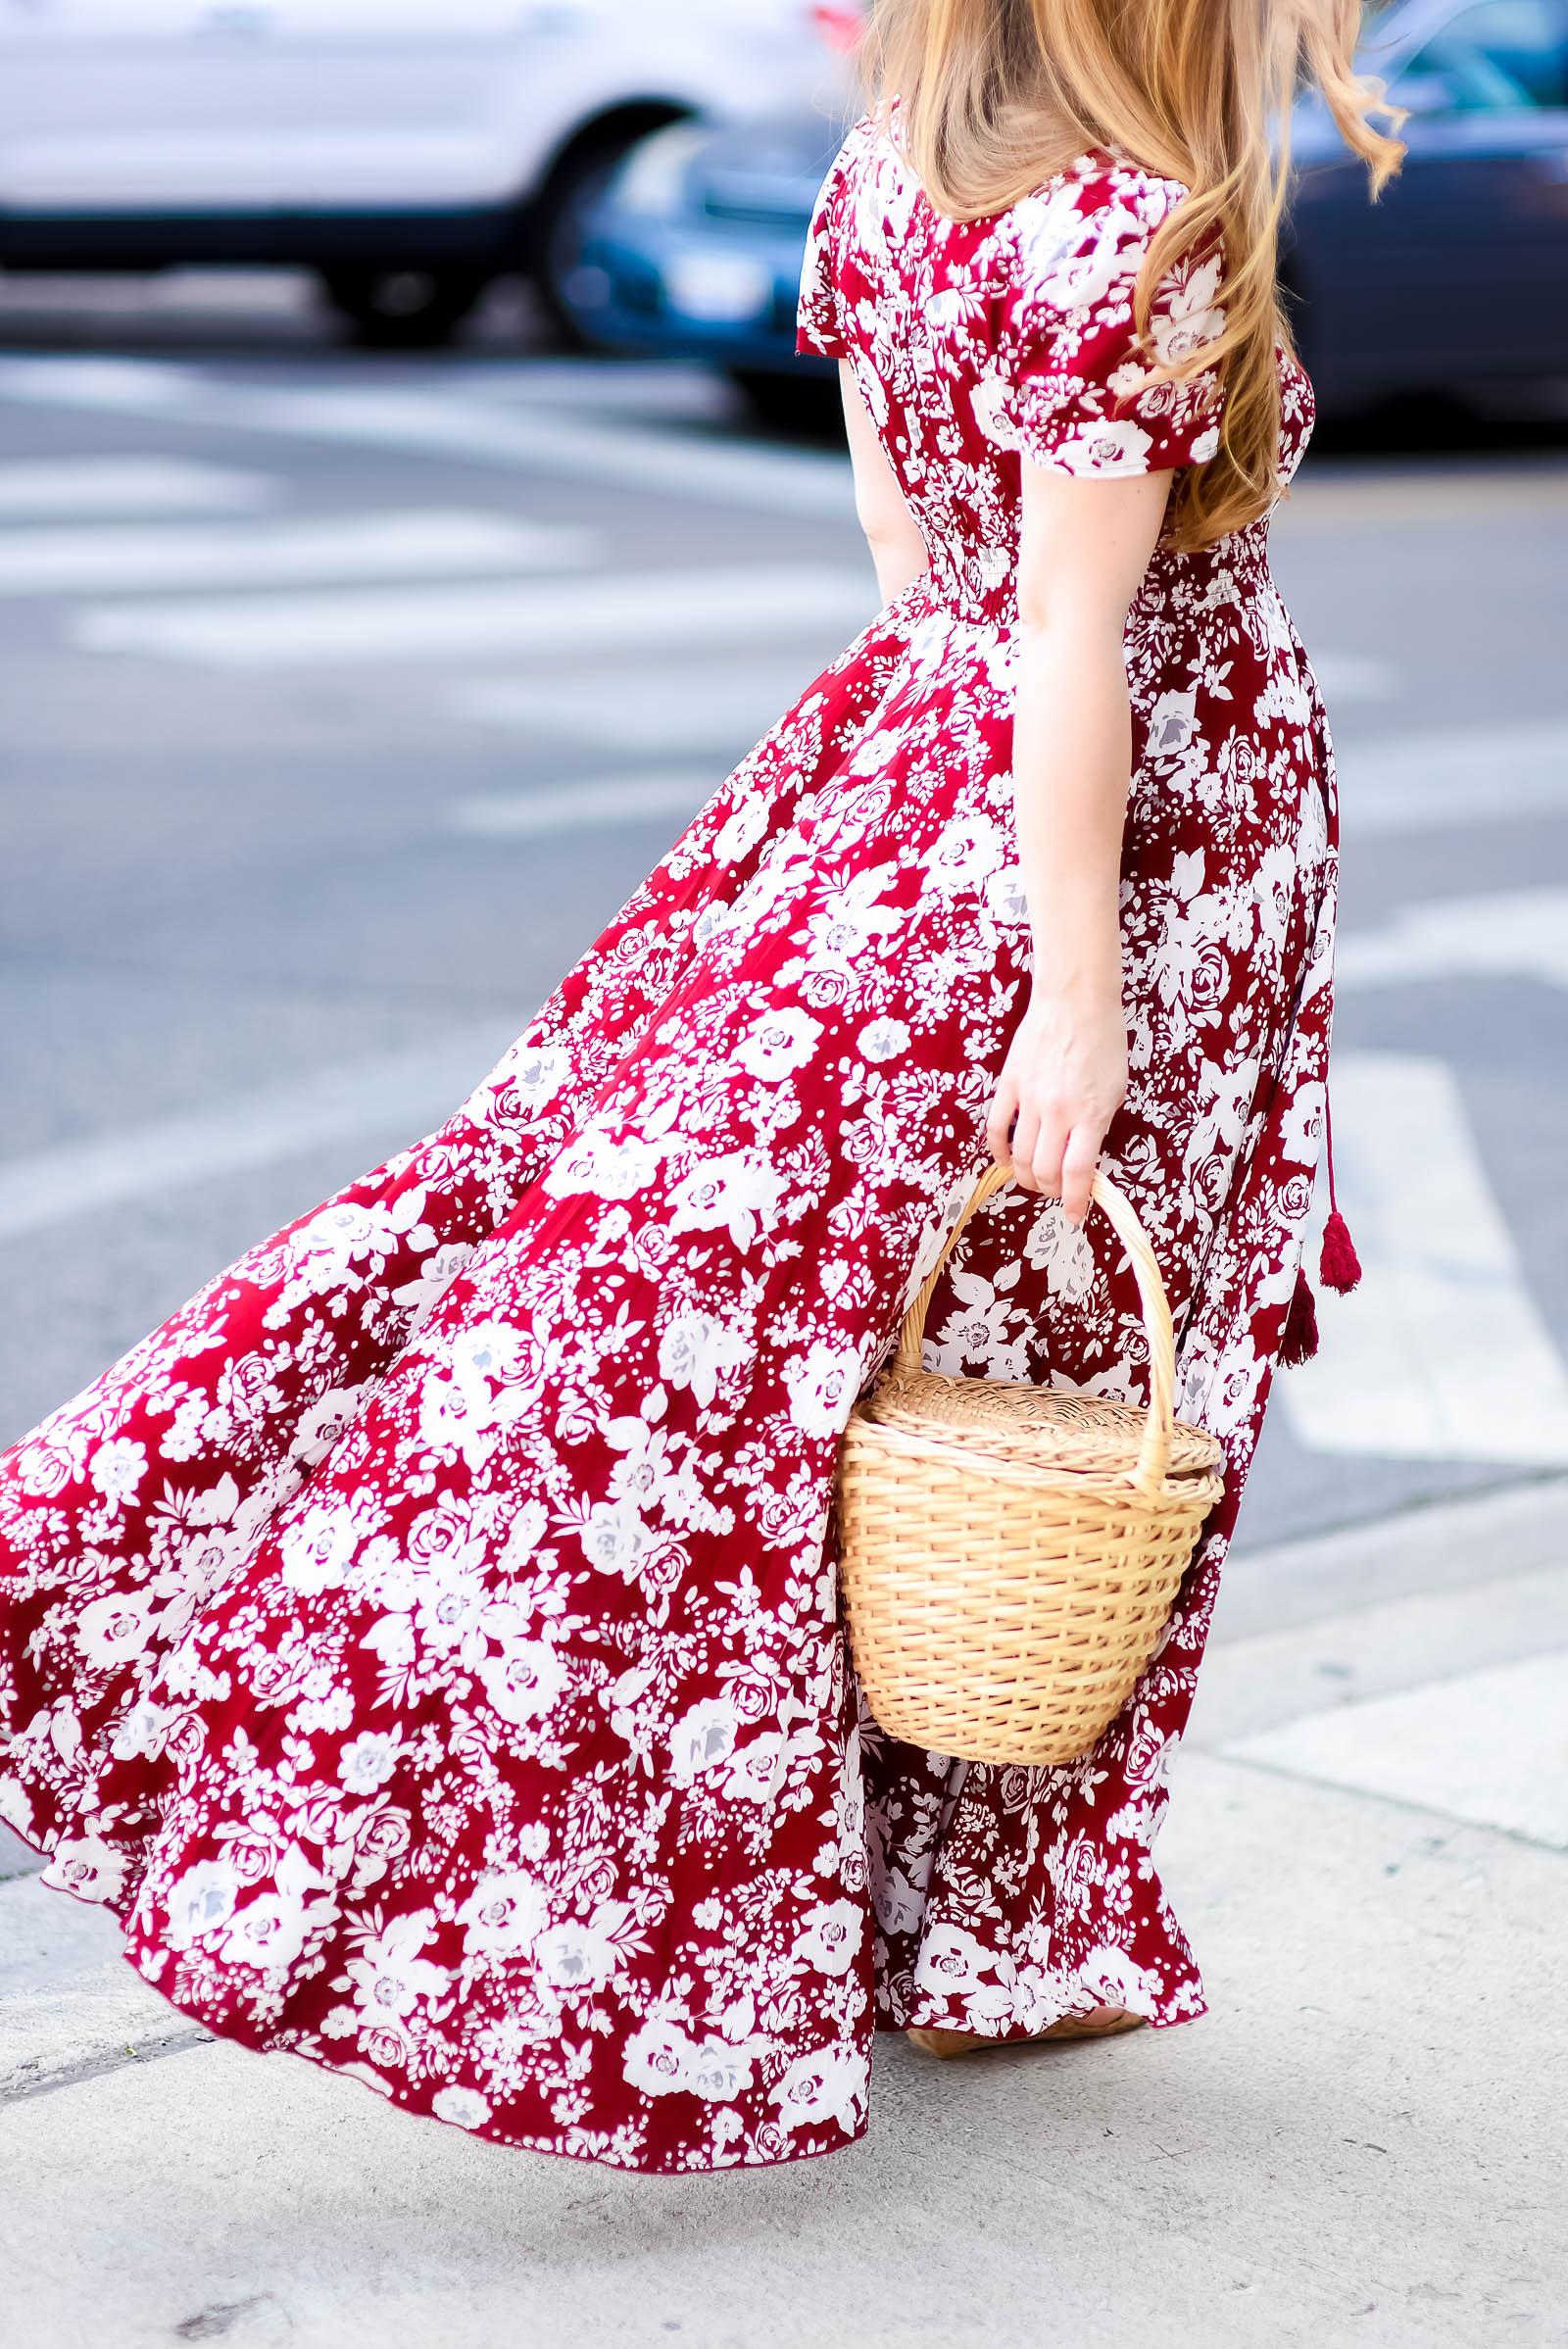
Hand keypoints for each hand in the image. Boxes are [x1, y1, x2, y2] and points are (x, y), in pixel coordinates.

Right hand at [985, 990, 1127, 1222]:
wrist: (1075, 1002)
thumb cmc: (1104, 1044)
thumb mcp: (1115, 1091)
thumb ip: (1097, 1128)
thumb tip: (1082, 1163)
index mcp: (1090, 1114)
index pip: (1078, 1172)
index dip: (1076, 1201)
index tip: (1076, 1216)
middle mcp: (1057, 1111)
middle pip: (1044, 1170)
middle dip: (1050, 1191)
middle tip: (1057, 1192)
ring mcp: (1029, 1098)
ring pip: (1018, 1155)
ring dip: (1025, 1176)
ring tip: (1034, 1179)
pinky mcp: (1009, 1085)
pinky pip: (996, 1127)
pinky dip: (999, 1151)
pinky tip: (1006, 1159)